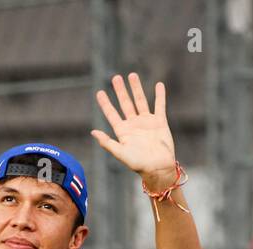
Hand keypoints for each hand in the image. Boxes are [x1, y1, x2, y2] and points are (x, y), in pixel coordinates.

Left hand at [91, 73, 177, 188]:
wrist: (158, 168)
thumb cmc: (138, 164)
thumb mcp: (120, 153)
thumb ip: (107, 142)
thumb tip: (93, 131)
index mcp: (123, 132)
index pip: (112, 114)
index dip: (105, 103)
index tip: (100, 92)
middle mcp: (133, 125)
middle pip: (125, 103)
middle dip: (120, 91)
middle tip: (115, 77)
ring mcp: (147, 122)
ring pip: (140, 101)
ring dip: (136, 88)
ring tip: (132, 75)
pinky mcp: (159, 122)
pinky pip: (159, 105)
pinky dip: (159, 95)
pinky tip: (158, 85)